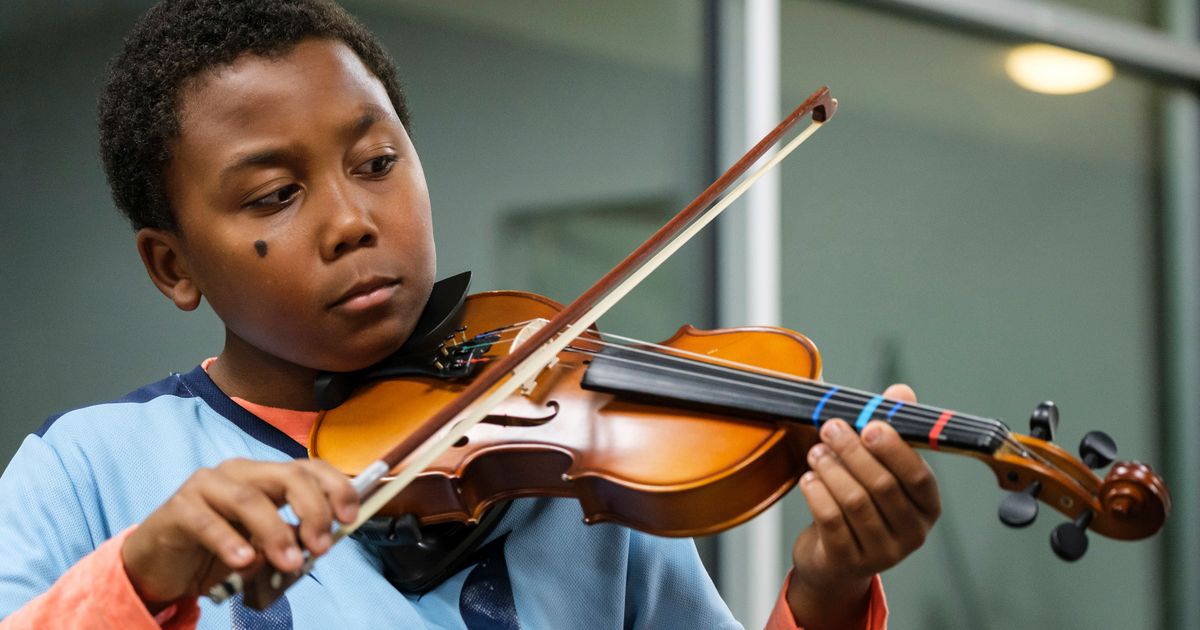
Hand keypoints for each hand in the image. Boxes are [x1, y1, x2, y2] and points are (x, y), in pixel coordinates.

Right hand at [121, 458, 358, 610]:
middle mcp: (240, 472)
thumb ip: (289, 539)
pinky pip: (208, 521)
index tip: (351, 517)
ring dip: (276, 532)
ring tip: (289, 563)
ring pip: (250, 498)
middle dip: (313, 510)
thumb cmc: (218, 552)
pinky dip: (229, 542)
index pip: (309, 468)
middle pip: (288, 476)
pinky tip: (243, 562)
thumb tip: (321, 543)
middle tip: (321, 547)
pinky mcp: (179, 508)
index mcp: (266, 477)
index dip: (336, 487)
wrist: (161, 566)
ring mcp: (207, 485)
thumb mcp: (263, 547)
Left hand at [786, 384, 940, 629]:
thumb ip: (890, 429)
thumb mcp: (878, 469)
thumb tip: (901, 392)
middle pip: (883, 487)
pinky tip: (808, 479)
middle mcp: (912, 535)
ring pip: (855, 502)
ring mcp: (881, 553)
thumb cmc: (860, 504)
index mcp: (927, 509)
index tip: (869, 424)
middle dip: (853, 451)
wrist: (833, 560)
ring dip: (832, 470)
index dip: (895, 449)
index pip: (920, 478)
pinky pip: (832, 522)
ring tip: (816, 451)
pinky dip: (817, 494)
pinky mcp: (848, 562)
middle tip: (830, 428)